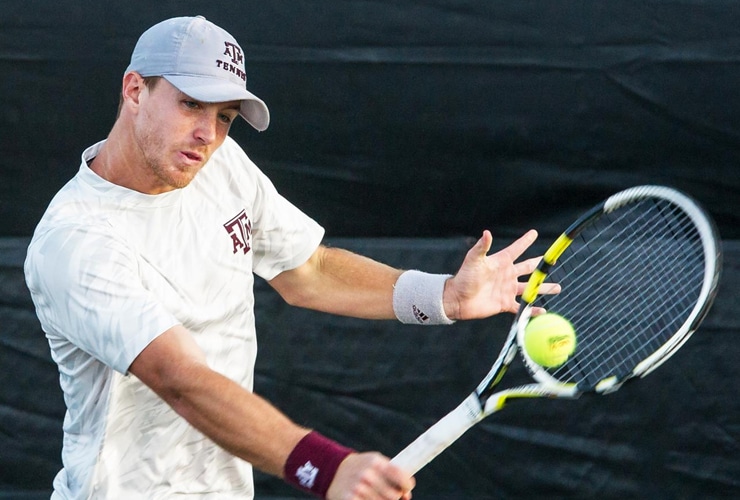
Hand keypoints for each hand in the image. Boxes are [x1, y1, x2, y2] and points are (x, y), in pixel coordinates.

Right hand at [327, 452, 414, 499]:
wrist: (333, 471)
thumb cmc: (361, 467)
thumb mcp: (375, 463)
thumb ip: (392, 475)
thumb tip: (407, 495)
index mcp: (375, 462)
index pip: (401, 476)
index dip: (407, 485)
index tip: (407, 488)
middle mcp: (367, 475)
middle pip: (394, 495)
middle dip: (396, 496)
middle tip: (391, 493)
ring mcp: (358, 489)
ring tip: (376, 494)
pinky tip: (368, 498)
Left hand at [443, 229, 559, 319]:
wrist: (458, 299)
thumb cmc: (464, 277)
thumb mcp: (473, 260)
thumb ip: (482, 247)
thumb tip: (487, 232)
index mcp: (501, 262)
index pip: (516, 249)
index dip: (525, 241)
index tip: (534, 233)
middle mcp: (507, 275)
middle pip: (528, 268)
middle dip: (541, 265)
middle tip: (553, 261)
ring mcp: (507, 289)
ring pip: (530, 288)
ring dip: (543, 288)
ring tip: (558, 287)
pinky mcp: (505, 303)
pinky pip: (522, 307)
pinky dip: (532, 310)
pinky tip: (543, 311)